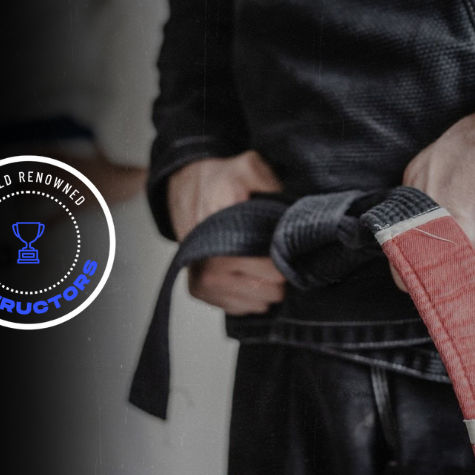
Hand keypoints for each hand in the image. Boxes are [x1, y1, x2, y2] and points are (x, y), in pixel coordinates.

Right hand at [168, 151, 285, 313]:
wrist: (184, 185)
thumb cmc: (220, 180)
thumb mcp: (248, 167)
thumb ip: (271, 184)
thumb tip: (290, 215)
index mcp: (222, 236)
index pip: (274, 268)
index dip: (285, 255)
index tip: (283, 242)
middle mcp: (209, 263)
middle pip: (273, 289)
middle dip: (278, 270)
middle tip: (271, 249)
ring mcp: (203, 281)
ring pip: (260, 302)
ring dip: (265, 284)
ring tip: (258, 259)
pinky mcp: (200, 292)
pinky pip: (243, 307)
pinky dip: (250, 293)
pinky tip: (246, 271)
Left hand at [399, 105, 474, 293]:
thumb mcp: (424, 167)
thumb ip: (410, 210)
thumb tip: (405, 239)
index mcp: (424, 227)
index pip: (409, 280)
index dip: (422, 275)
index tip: (433, 269)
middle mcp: (452, 248)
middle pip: (449, 286)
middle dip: (458, 270)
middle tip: (472, 245)